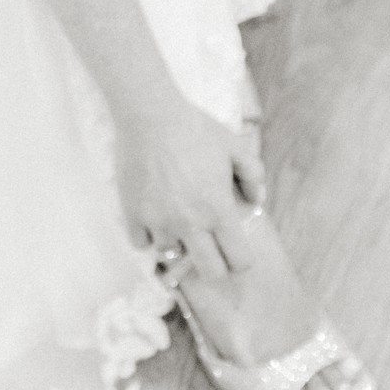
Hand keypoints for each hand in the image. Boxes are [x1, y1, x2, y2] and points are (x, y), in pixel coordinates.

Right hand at [113, 89, 267, 284]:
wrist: (150, 116)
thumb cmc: (196, 129)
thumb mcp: (235, 147)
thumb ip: (253, 176)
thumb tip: (256, 201)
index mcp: (219, 211)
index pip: (238, 261)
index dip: (241, 260)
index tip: (236, 251)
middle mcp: (190, 224)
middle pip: (210, 272)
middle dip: (215, 265)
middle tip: (211, 248)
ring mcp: (159, 222)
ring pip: (172, 256)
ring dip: (178, 243)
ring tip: (178, 221)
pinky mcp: (133, 215)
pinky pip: (142, 243)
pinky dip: (149, 235)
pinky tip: (154, 216)